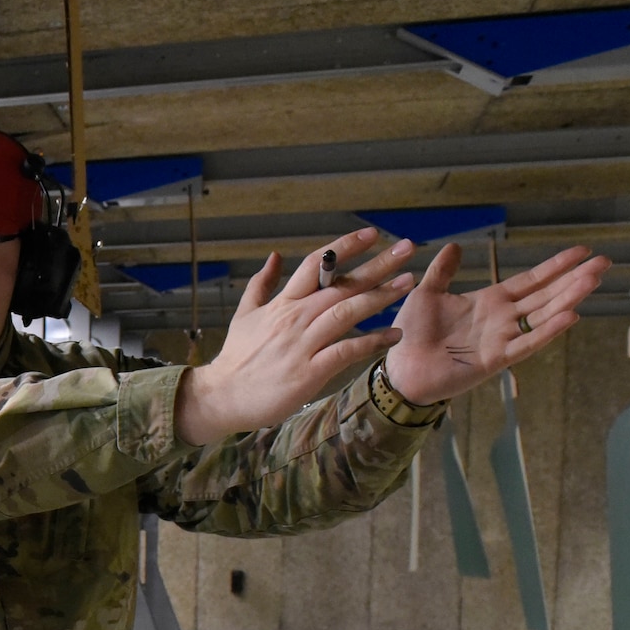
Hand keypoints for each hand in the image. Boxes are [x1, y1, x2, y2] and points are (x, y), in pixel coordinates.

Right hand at [176, 227, 415, 444]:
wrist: (222, 396)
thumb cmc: (236, 357)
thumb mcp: (244, 315)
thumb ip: (261, 284)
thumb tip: (274, 256)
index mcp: (282, 303)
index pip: (315, 265)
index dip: (344, 246)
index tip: (371, 234)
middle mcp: (295, 319)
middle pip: (341, 284)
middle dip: (377, 265)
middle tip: (407, 247)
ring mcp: (303, 345)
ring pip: (347, 313)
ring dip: (380, 296)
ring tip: (407, 283)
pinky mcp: (309, 372)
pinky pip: (346, 352)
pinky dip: (371, 342)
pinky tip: (393, 334)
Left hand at [383, 243, 609, 403]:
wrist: (399, 368)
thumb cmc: (412, 334)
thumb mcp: (427, 294)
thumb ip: (443, 272)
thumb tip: (456, 246)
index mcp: (490, 301)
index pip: (531, 280)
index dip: (556, 266)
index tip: (582, 250)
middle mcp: (502, 319)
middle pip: (545, 295)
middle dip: (574, 279)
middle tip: (604, 262)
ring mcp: (501, 339)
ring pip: (542, 316)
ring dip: (568, 298)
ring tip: (593, 280)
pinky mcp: (494, 359)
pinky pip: (526, 344)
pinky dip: (547, 331)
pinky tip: (571, 315)